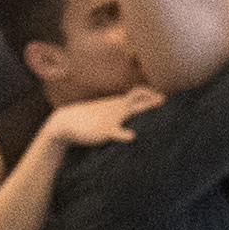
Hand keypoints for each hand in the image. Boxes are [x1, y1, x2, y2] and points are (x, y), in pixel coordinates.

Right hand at [38, 86, 158, 150]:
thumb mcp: (105, 114)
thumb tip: (127, 113)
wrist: (65, 122)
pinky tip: (131, 135)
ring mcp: (110, 118)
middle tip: (163, 99)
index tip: (162, 97)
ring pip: (127, 110)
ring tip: (153, 106)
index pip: (136, 94)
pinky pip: (115, 131)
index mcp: (117, 104)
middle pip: (136, 98)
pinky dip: (123, 133)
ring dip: (141, 107)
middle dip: (150, 98)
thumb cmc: (87, 119)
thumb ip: (118, 113)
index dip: (149, 94)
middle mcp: (116, 108)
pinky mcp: (103, 130)